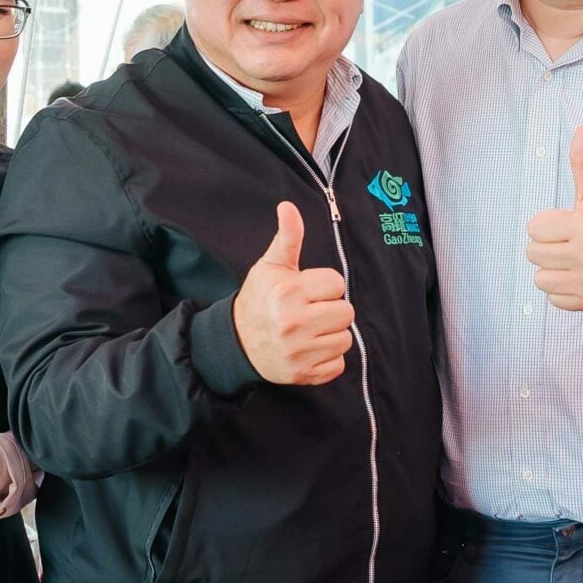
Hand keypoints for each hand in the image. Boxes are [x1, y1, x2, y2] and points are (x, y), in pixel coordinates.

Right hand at [232, 202, 354, 385]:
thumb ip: (287, 237)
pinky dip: (328, 359)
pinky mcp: (304, 375)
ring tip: (311, 329)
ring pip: (345, 339)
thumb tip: (288, 206)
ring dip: (332, 334)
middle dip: (331, 309)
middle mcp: (294, 324)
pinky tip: (310, 349)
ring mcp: (299, 353)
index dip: (325, 285)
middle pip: (346, 313)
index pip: (337, 284)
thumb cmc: (259, 299)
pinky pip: (338, 365)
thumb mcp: (270, 266)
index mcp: (289, 293)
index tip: (308, 290)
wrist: (236, 343)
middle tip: (311, 310)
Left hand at [525, 127, 582, 311]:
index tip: (564, 225)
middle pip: (532, 253)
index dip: (545, 225)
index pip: (534, 228)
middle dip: (546, 247)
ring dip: (552, 271)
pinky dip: (563, 290)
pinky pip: (553, 299)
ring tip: (572, 262)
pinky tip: (579, 278)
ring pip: (540, 279)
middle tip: (567, 244)